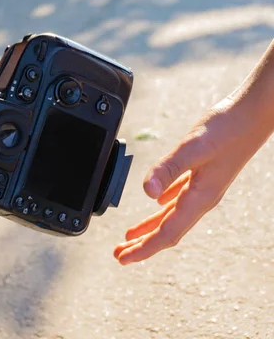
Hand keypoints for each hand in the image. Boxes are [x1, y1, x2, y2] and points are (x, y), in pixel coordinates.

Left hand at [114, 96, 273, 264]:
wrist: (253, 113)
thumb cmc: (228, 128)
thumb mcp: (192, 147)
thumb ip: (168, 169)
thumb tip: (147, 191)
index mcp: (200, 197)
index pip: (167, 233)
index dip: (144, 248)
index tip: (124, 258)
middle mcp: (202, 197)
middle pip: (167, 230)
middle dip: (143, 245)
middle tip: (119, 254)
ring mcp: (202, 187)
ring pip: (170, 215)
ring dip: (149, 228)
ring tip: (130, 237)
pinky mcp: (201, 174)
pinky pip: (177, 198)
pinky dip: (161, 206)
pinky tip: (155, 202)